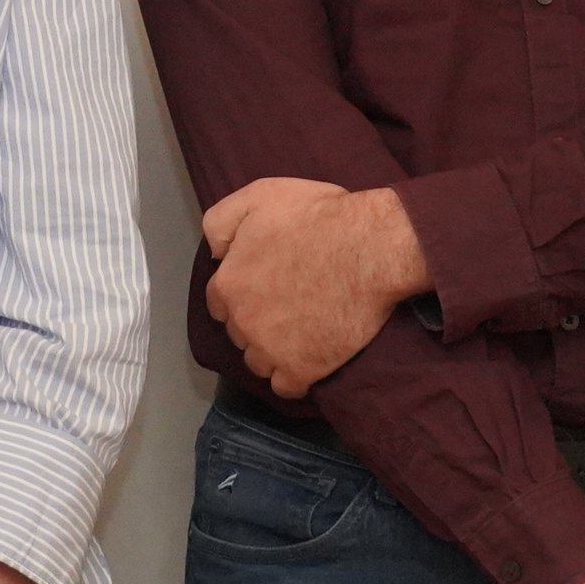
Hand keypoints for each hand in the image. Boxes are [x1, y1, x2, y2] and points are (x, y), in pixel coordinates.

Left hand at [200, 178, 427, 395]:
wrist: (370, 248)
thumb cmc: (317, 217)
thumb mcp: (258, 196)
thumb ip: (221, 222)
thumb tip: (214, 252)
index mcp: (228, 284)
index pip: (220, 302)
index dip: (242, 294)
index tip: (266, 288)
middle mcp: (242, 322)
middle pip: (239, 333)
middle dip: (257, 322)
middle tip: (290, 306)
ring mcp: (270, 350)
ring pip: (258, 362)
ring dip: (273, 351)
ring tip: (301, 333)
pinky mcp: (301, 370)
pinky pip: (286, 387)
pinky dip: (295, 376)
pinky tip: (310, 359)